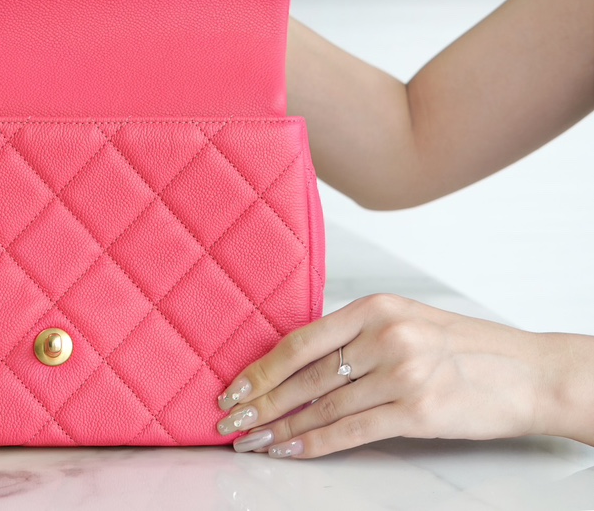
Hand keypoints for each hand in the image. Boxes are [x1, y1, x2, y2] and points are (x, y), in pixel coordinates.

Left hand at [214, 293, 553, 457]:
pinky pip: (352, 431)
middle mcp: (385, 336)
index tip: (234, 386)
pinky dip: (315, 444)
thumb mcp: (407, 320)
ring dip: (281, 428)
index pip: (301, 340)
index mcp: (376, 307)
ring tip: (252, 440)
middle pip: (305, 375)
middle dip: (261, 400)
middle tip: (228, 418)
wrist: (530, 372)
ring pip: (323, 407)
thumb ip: (356, 335)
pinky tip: (290, 451)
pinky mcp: (417, 411)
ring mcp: (402, 374)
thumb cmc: (465, 347)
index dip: (261, 367)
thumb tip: (298, 361)